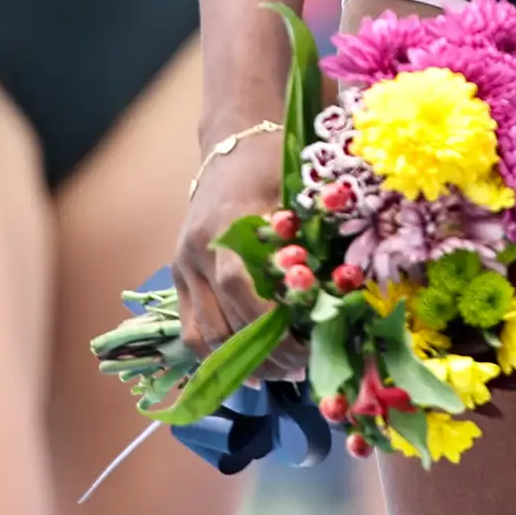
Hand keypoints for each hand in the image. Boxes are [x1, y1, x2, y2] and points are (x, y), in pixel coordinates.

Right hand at [169, 116, 302, 370]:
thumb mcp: (295, 190)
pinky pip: (191, 328)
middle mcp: (196, 251)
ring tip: (281, 372)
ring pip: (203, 334)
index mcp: (225, 225)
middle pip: (222, 320)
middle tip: (303, 367)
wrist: (232, 142)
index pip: (240, 286)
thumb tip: (336, 292)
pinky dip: (217, 353)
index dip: (270, 323)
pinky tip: (248, 368)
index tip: (304, 345)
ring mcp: (183, 266)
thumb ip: (306, 239)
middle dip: (264, 352)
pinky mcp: (179, 276)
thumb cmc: (272, 162)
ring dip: (240, 361)